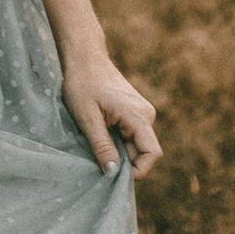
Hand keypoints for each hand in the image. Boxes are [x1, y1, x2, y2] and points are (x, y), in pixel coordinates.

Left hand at [63, 52, 159, 173]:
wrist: (84, 58)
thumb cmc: (82, 84)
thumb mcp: (87, 118)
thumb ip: (102, 146)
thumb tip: (112, 173)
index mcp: (139, 116)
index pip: (152, 154)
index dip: (137, 171)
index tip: (112, 174)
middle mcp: (147, 115)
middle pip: (143, 152)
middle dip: (123, 162)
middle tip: (97, 160)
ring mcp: (142, 113)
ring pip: (135, 145)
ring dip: (118, 151)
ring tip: (96, 142)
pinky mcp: (135, 113)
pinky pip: (131, 136)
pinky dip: (116, 142)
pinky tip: (99, 134)